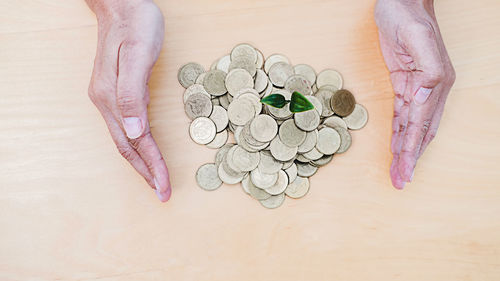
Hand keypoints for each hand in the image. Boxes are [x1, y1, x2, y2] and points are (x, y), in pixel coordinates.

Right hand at [86, 0, 170, 200]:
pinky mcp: (113, 92)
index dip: (152, 166)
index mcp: (111, 97)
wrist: (121, 2)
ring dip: (141, 162)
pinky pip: (125, 127)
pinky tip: (145, 151)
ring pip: (124, 140)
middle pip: (126, 147)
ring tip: (155, 179)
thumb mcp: (138, 54)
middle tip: (162, 193)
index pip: (135, 142)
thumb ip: (132, 93)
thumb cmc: (135, 23)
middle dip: (146, 172)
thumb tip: (133, 133)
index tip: (164, 187)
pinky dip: (137, 145)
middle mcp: (105, 102)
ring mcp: (107, 98)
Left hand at [375, 0, 455, 188]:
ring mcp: (418, 87)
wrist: (402, 0)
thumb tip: (423, 99)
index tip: (404, 172)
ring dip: (404, 151)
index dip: (411, 151)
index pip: (420, 125)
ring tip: (398, 172)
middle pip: (419, 132)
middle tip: (400, 181)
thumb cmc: (407, 15)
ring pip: (411, 127)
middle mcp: (430, 89)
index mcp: (436, 83)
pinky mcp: (405, 84)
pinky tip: (395, 146)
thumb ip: (426, 70)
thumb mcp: (417, 39)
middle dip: (409, 159)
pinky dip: (398, 132)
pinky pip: (402, 114)